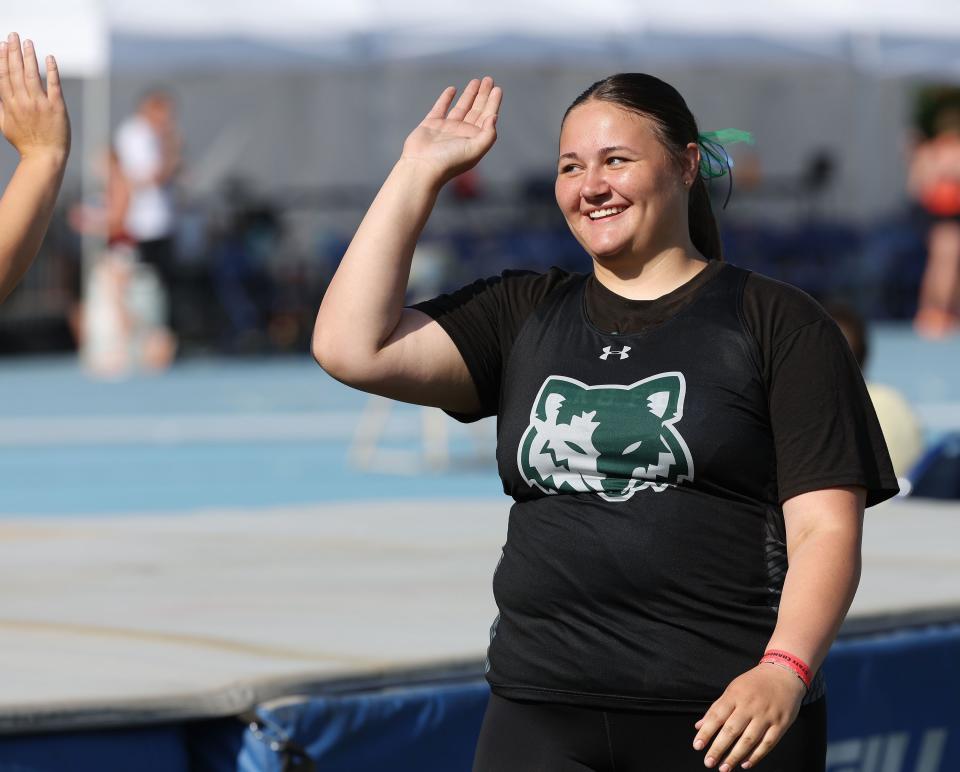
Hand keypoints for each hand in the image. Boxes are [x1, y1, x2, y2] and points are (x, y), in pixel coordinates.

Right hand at [0, 32, 70, 162]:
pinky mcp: (56, 108)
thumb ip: (0, 107)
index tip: (2, 44)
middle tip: (13, 35)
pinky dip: (52, 71)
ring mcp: (40, 104)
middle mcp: (23, 102)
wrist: (44, 157)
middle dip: (13, 52)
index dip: (2, 59)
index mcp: (10, 105)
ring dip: (29, 57)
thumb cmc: (26, 143)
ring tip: (27, 42)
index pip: (4, 76)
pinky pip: (54, 85)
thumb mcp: (5, 125)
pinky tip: (49, 58)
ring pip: (32, 75)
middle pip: (16, 72)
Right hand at [400, 76, 500, 184]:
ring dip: (469, 94)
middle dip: (483, 95)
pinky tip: (452, 89)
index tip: (498, 89)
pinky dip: (446, 98)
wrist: (422, 167)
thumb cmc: (449, 161)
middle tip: (489, 79)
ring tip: (476, 80)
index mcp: (474, 140)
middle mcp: (462, 134)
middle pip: (476, 110)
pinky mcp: (431, 124)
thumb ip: (488, 134)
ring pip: (461, 107)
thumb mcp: (475, 150)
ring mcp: (446, 128)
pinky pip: (440, 108)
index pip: (487, 117)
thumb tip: (494, 117)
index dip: (493, 103)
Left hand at [692, 664, 804, 769]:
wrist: (783, 674)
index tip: (697, 745)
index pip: (717, 715)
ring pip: (749, 739)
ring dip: (735, 756)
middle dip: (718, 748)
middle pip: (732, 730)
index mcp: (735, 695)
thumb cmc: (754, 683)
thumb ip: (717, 707)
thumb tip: (699, 726)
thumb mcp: (733, 688)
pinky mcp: (781, 724)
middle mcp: (750, 705)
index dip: (706, 732)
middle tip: (708, 762)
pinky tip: (745, 764)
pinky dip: (756, 755)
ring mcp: (766, 715)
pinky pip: (767, 743)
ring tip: (724, 767)